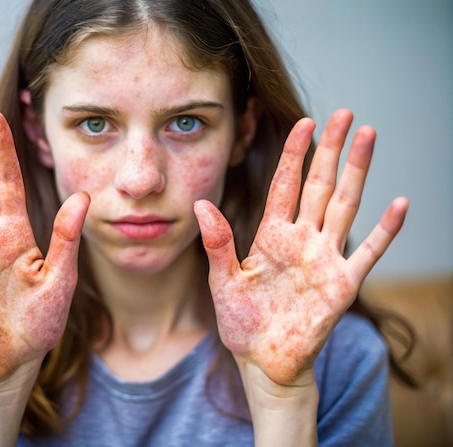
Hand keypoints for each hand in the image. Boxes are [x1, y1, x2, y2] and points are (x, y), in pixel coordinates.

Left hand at [194, 109, 407, 387]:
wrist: (264, 362)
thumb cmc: (242, 322)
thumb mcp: (223, 281)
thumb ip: (218, 243)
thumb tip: (201, 204)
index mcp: (271, 235)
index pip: (286, 184)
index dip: (295, 153)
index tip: (305, 122)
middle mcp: (301, 240)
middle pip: (320, 185)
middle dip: (332, 149)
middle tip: (345, 113)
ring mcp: (325, 260)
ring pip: (345, 206)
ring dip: (358, 172)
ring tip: (370, 137)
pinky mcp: (342, 285)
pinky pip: (368, 253)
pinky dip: (385, 230)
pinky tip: (399, 203)